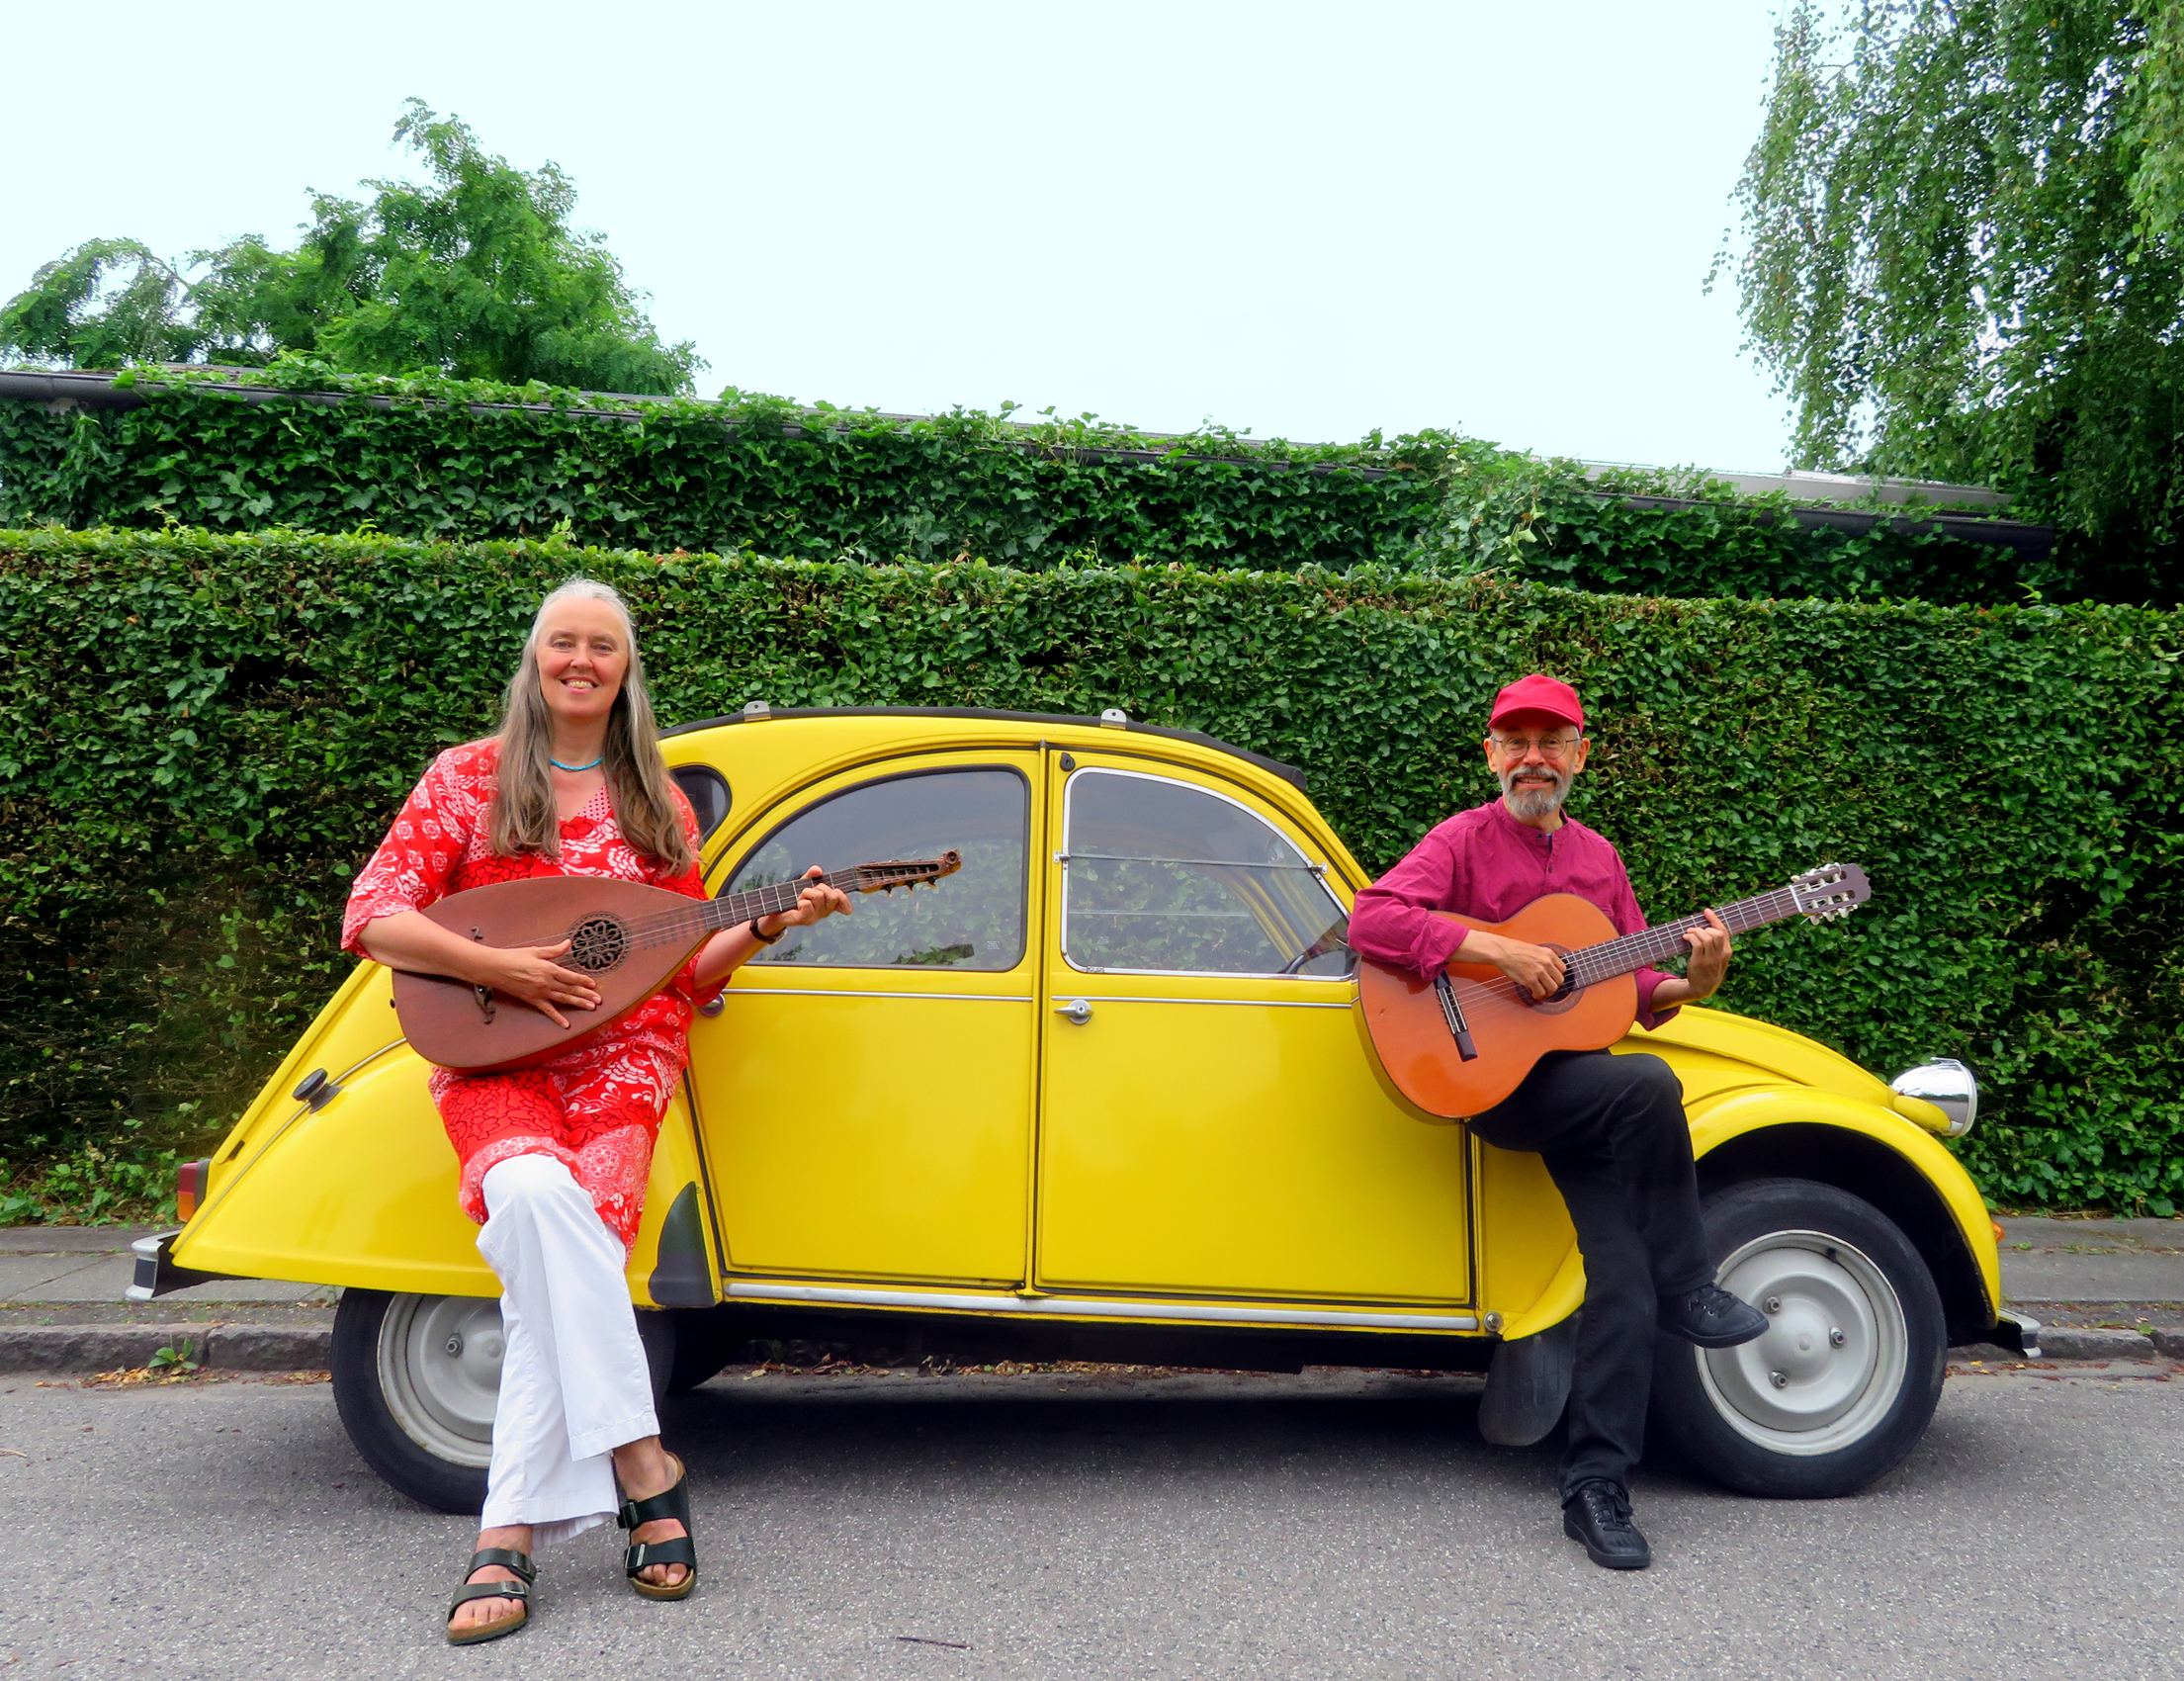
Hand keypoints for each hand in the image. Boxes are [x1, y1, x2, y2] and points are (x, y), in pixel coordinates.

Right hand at [477, 939, 600, 1028]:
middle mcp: (546, 982)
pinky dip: (557, 1018)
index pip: (571, 977)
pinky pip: (548, 1010)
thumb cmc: (514, 957)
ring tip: (590, 1007)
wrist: (495, 968)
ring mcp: (540, 993)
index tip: (593, 984)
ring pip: (563, 999)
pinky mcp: (532, 1000)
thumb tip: (568, 943)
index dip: (584, 981)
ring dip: (578, 1003)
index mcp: (548, 969)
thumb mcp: (536, 951)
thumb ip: (554, 950)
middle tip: (599, 1000)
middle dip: (586, 994)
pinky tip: (566, 1024)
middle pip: (570, 989)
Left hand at [757, 865, 852, 936]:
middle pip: (833, 896)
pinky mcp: (804, 920)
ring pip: (819, 896)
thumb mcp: (804, 882)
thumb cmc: (793, 897)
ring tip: (800, 897)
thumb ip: (812, 874)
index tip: (838, 892)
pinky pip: (807, 905)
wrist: (777, 910)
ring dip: (807, 892)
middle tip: (809, 891)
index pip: (843, 903)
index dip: (845, 899)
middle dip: (821, 887)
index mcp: (828, 904)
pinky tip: (798, 903)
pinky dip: (801, 900)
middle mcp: (824, 912)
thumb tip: (818, 870)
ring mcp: (815, 917)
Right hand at [1465, 931, 1566, 1001]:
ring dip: (1547, 993)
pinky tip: (1534, 994)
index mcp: (1549, 954)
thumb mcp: (1535, 949)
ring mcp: (1539, 972)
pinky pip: (1540, 993)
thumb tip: (1549, 968)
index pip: (1563, 969)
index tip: (1553, 979)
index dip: (1557, 976)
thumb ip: (1544, 958)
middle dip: (1554, 986)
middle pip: (1559, 980)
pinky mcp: (1531, 980)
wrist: (1503, 951)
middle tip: (1548, 988)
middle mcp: (1546, 962)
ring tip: (1541, 992)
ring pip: (1552, 988)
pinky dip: (1538, 996)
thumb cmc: (1515, 950)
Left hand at [1680, 909, 1732, 999]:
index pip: (1723, 932)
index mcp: (1727, 952)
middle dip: (1704, 927)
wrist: (1703, 988)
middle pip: (1716, 933)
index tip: (1707, 911)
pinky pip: (1697, 944)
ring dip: (1695, 931)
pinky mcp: (1700, 962)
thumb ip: (1718, 945)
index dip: (1715, 919)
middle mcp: (1720, 955)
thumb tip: (1709, 927)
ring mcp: (1710, 959)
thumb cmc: (1709, 970)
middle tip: (1695, 929)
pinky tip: (1686, 937)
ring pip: (1706, 937)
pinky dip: (1690, 937)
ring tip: (1688, 932)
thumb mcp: (1719, 959)